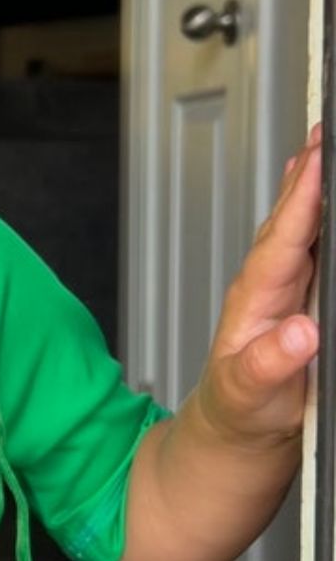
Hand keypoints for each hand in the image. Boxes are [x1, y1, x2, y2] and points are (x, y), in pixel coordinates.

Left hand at [196, 121, 321, 448]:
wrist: (233, 431)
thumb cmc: (237, 411)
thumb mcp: (248, 395)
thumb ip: (267, 365)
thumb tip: (299, 332)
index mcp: (254, 302)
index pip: (280, 243)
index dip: (301, 203)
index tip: (317, 161)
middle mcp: (267, 287)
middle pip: (289, 222)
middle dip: (308, 175)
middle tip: (327, 129)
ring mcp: (284, 291)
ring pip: (301, 230)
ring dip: (314, 188)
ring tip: (326, 145)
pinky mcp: (303, 301)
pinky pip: (316, 250)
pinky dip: (323, 220)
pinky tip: (328, 200)